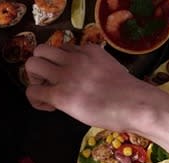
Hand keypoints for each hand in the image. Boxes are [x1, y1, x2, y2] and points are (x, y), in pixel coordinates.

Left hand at [24, 44, 163, 131]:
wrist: (136, 104)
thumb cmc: (130, 95)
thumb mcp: (111, 69)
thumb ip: (95, 68)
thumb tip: (87, 81)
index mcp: (89, 50)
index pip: (63, 48)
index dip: (60, 64)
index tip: (68, 79)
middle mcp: (74, 58)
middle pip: (41, 49)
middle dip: (40, 66)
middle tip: (48, 83)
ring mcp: (66, 75)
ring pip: (32, 64)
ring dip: (34, 79)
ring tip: (46, 93)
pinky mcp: (60, 94)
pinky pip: (32, 91)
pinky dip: (35, 100)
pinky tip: (50, 107)